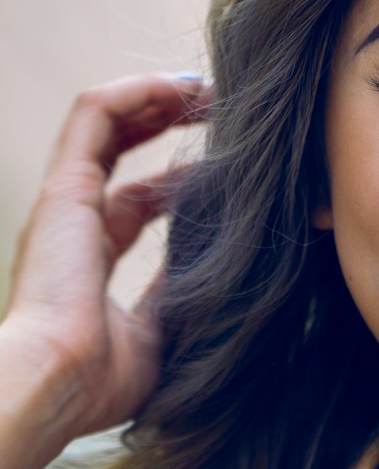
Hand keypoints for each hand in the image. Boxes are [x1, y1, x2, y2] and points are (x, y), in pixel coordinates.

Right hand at [1, 73, 210, 450]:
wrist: (56, 382)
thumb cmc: (104, 377)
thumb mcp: (163, 330)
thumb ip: (185, 294)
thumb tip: (233, 274)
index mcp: (94, 258)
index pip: (138, 200)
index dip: (182, 179)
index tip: (230, 169)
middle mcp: (77, 221)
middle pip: (122, 150)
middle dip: (171, 122)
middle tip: (224, 110)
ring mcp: (67, 199)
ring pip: (109, 119)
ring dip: (159, 96)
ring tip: (210, 88)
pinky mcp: (65, 184)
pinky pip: (95, 111)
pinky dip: (136, 89)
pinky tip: (182, 86)